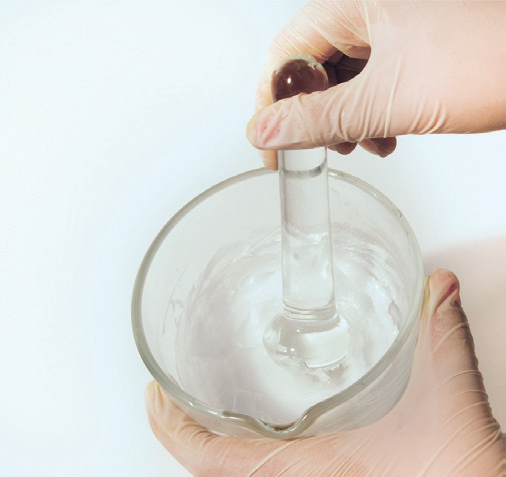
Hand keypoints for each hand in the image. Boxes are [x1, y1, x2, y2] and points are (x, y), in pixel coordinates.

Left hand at [145, 269, 504, 475]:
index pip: (211, 459)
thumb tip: (437, 286)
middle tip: (165, 392)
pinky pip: (266, 470)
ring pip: (237, 470)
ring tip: (197, 400)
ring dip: (209, 438)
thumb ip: (440, 335)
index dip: (171, 429)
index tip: (152, 397)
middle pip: (212, 466)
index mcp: (311, 468)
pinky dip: (243, 448)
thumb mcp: (447, 401)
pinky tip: (257, 424)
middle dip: (181, 428)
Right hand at [246, 0, 505, 168]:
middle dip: (315, 117)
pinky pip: (371, 82)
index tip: (270, 145)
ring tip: (365, 142)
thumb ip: (318, 120)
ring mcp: (392, 29)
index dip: (270, 106)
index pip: (284, 56)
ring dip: (345, 121)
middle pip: (311, 69)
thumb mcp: (387, 99)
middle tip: (321, 146)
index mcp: (353, 4)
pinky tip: (386, 133)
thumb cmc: (492, 57)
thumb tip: (264, 132)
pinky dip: (371, 114)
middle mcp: (369, 10)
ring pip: (342, 80)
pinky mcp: (411, 48)